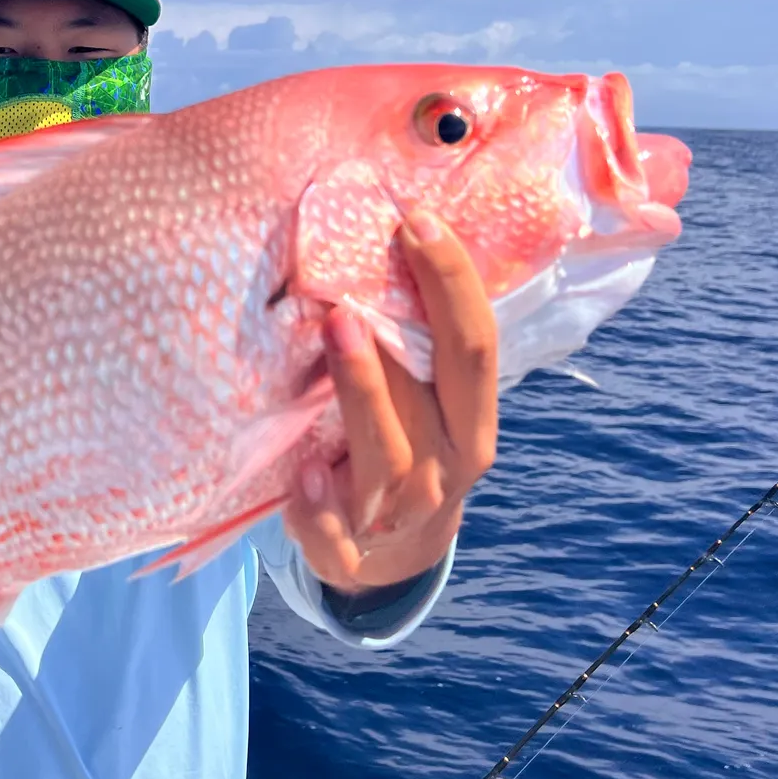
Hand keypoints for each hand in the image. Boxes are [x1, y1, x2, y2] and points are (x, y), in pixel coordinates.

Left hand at [285, 210, 498, 590]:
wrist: (392, 556)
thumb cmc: (405, 451)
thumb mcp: (426, 408)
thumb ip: (415, 348)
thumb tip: (386, 236)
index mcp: (473, 425)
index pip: (475, 345)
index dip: (452, 280)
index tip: (416, 221)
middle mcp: (447, 469)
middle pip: (439, 393)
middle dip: (410, 329)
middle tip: (365, 273)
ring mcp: (400, 514)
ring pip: (388, 454)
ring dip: (362, 392)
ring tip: (335, 331)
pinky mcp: (351, 553)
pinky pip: (336, 533)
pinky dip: (320, 508)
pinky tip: (302, 474)